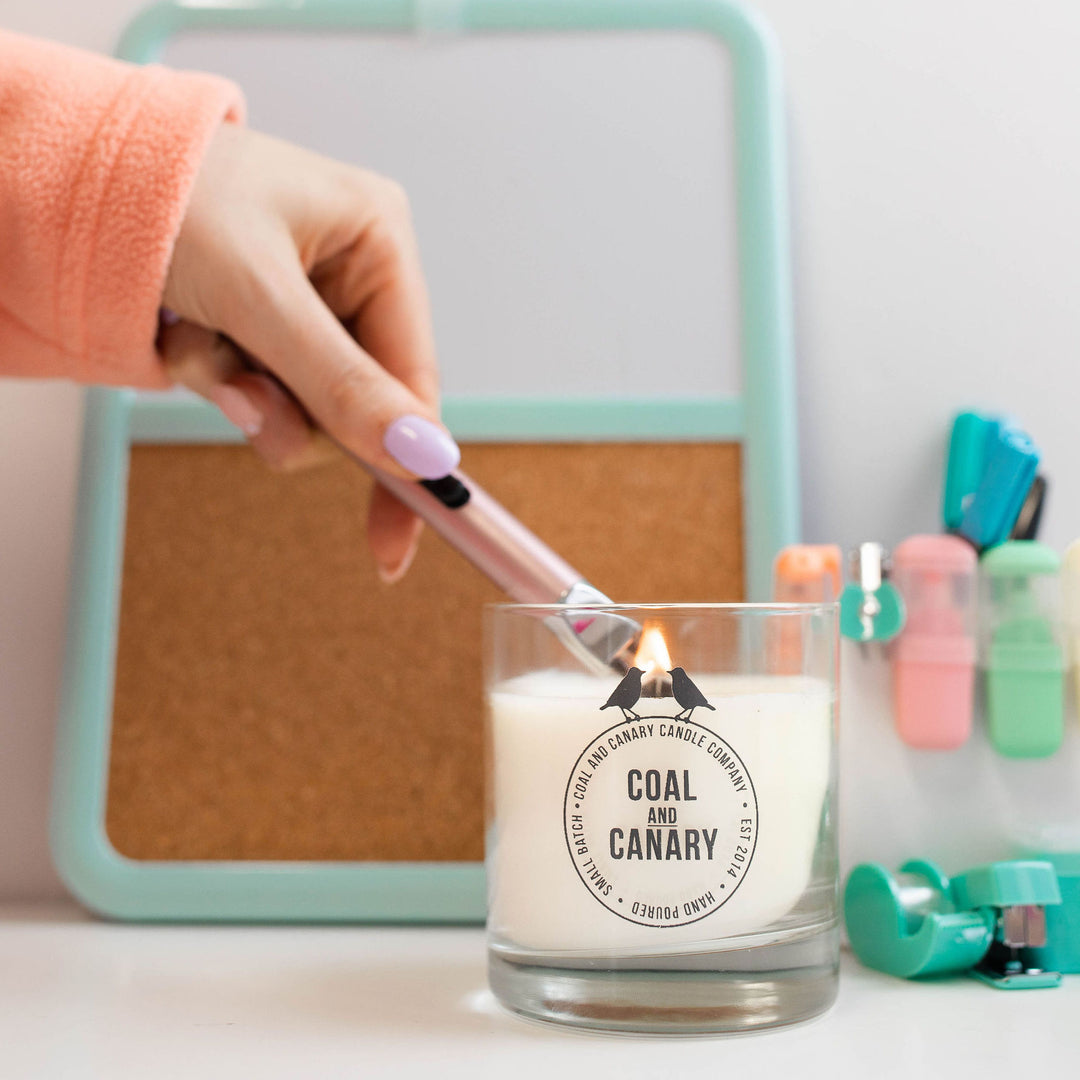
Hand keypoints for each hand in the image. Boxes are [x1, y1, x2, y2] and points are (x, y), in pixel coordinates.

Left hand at [160, 123, 458, 582]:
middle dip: (292, 411)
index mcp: (378, 241)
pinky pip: (262, 389)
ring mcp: (306, 300)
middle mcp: (350, 271)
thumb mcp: (259, 294)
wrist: (59, 180)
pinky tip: (183, 334)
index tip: (393, 539)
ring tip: (195, 344)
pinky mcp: (262, 322)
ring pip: (305, 404)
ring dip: (242, 393)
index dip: (406, 459)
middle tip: (243, 397)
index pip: (414, 376)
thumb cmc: (163, 195)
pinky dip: (216, 378)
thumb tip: (422, 454)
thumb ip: (341, 381)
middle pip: (358, 401)